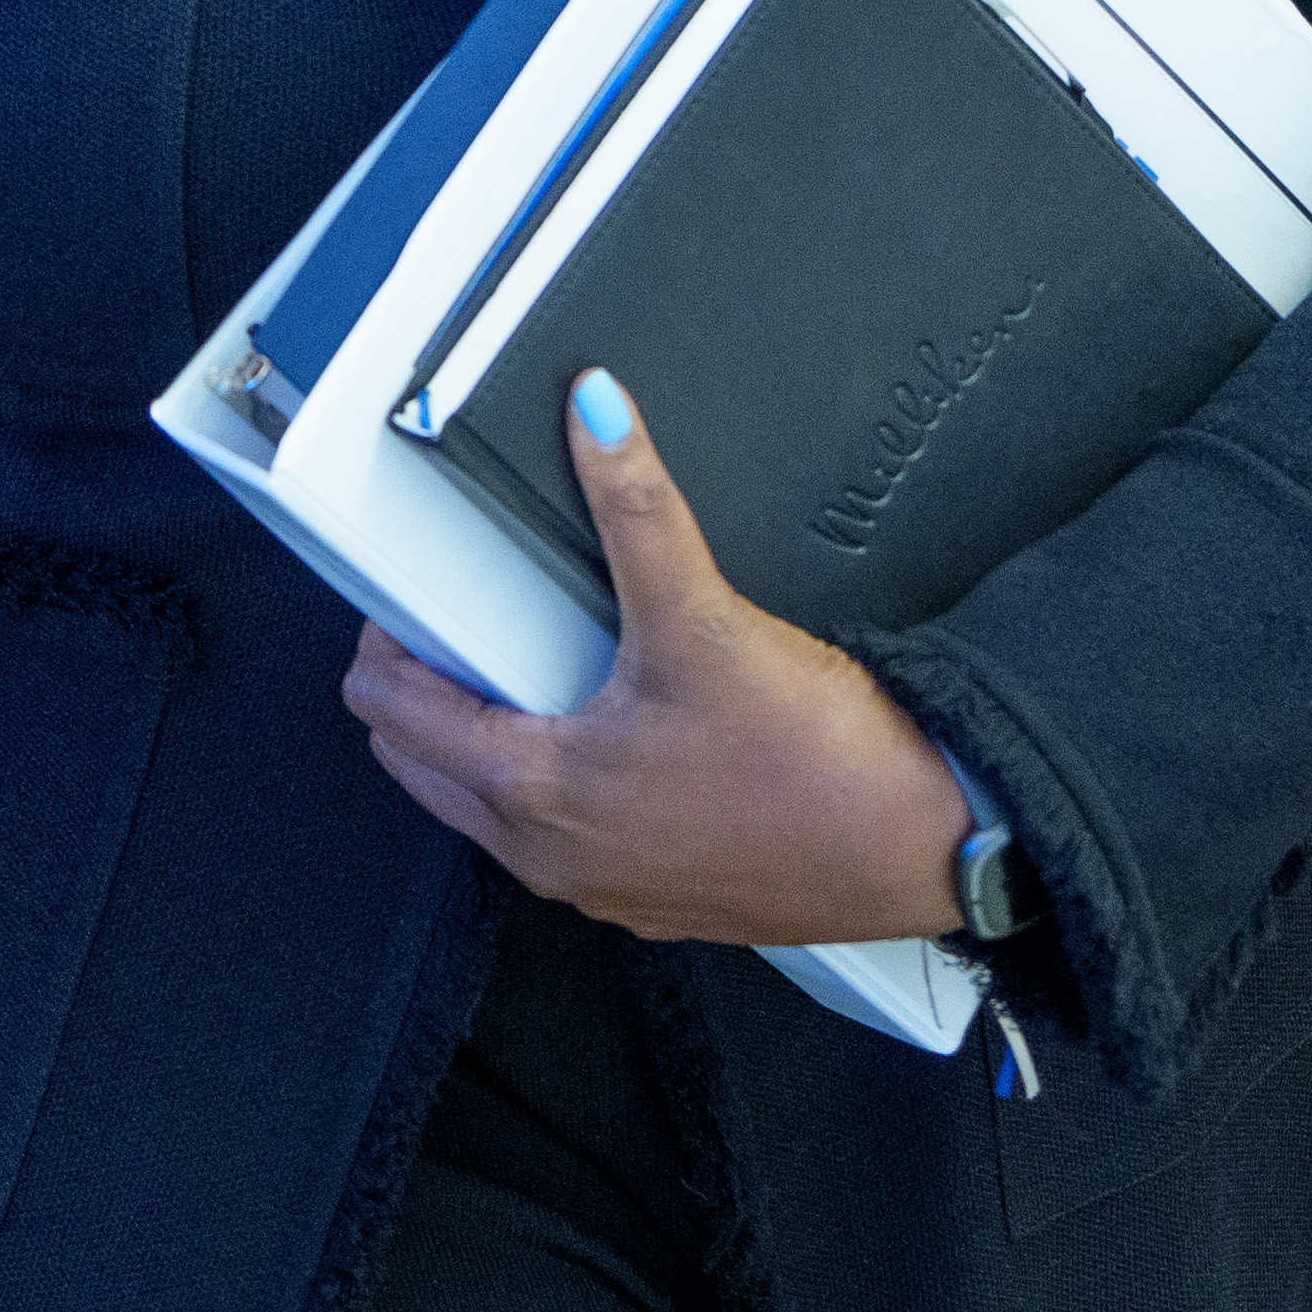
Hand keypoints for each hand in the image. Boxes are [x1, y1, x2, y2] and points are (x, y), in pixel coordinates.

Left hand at [340, 370, 978, 947]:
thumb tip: (593, 412)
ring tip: (548, 661)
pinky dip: (561, 781)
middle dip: (426, 692)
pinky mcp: (657, 898)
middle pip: (424, 766)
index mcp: (533, 791)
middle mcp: (549, 855)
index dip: (387, 640)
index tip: (414, 591)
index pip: (391, 715)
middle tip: (474, 620)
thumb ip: (637, 511)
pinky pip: (566, 838)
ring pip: (491, 808)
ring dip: (491, 738)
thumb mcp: (706, 620)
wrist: (924, 849)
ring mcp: (602, 888)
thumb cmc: (816, 763)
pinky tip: (627, 726)